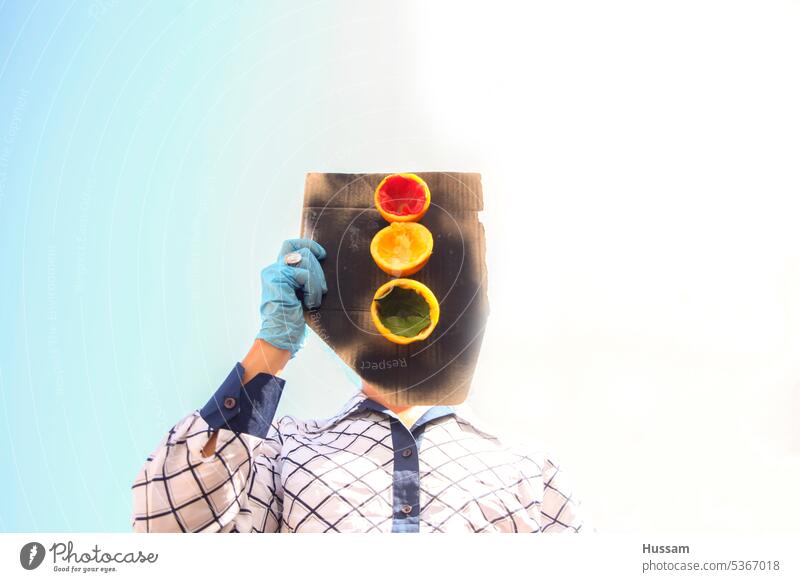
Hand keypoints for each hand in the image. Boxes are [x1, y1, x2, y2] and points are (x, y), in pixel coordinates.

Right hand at [255, 238, 326, 356]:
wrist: (281, 337)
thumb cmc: (294, 320)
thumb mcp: (301, 293)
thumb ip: (304, 275)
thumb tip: (318, 257)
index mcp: (278, 272)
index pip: (290, 244)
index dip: (308, 244)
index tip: (322, 254)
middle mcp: (273, 269)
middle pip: (302, 251)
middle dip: (318, 269)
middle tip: (321, 291)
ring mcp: (274, 272)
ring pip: (305, 259)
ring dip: (316, 281)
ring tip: (312, 300)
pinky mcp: (277, 278)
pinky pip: (305, 275)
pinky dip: (313, 290)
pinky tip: (309, 304)